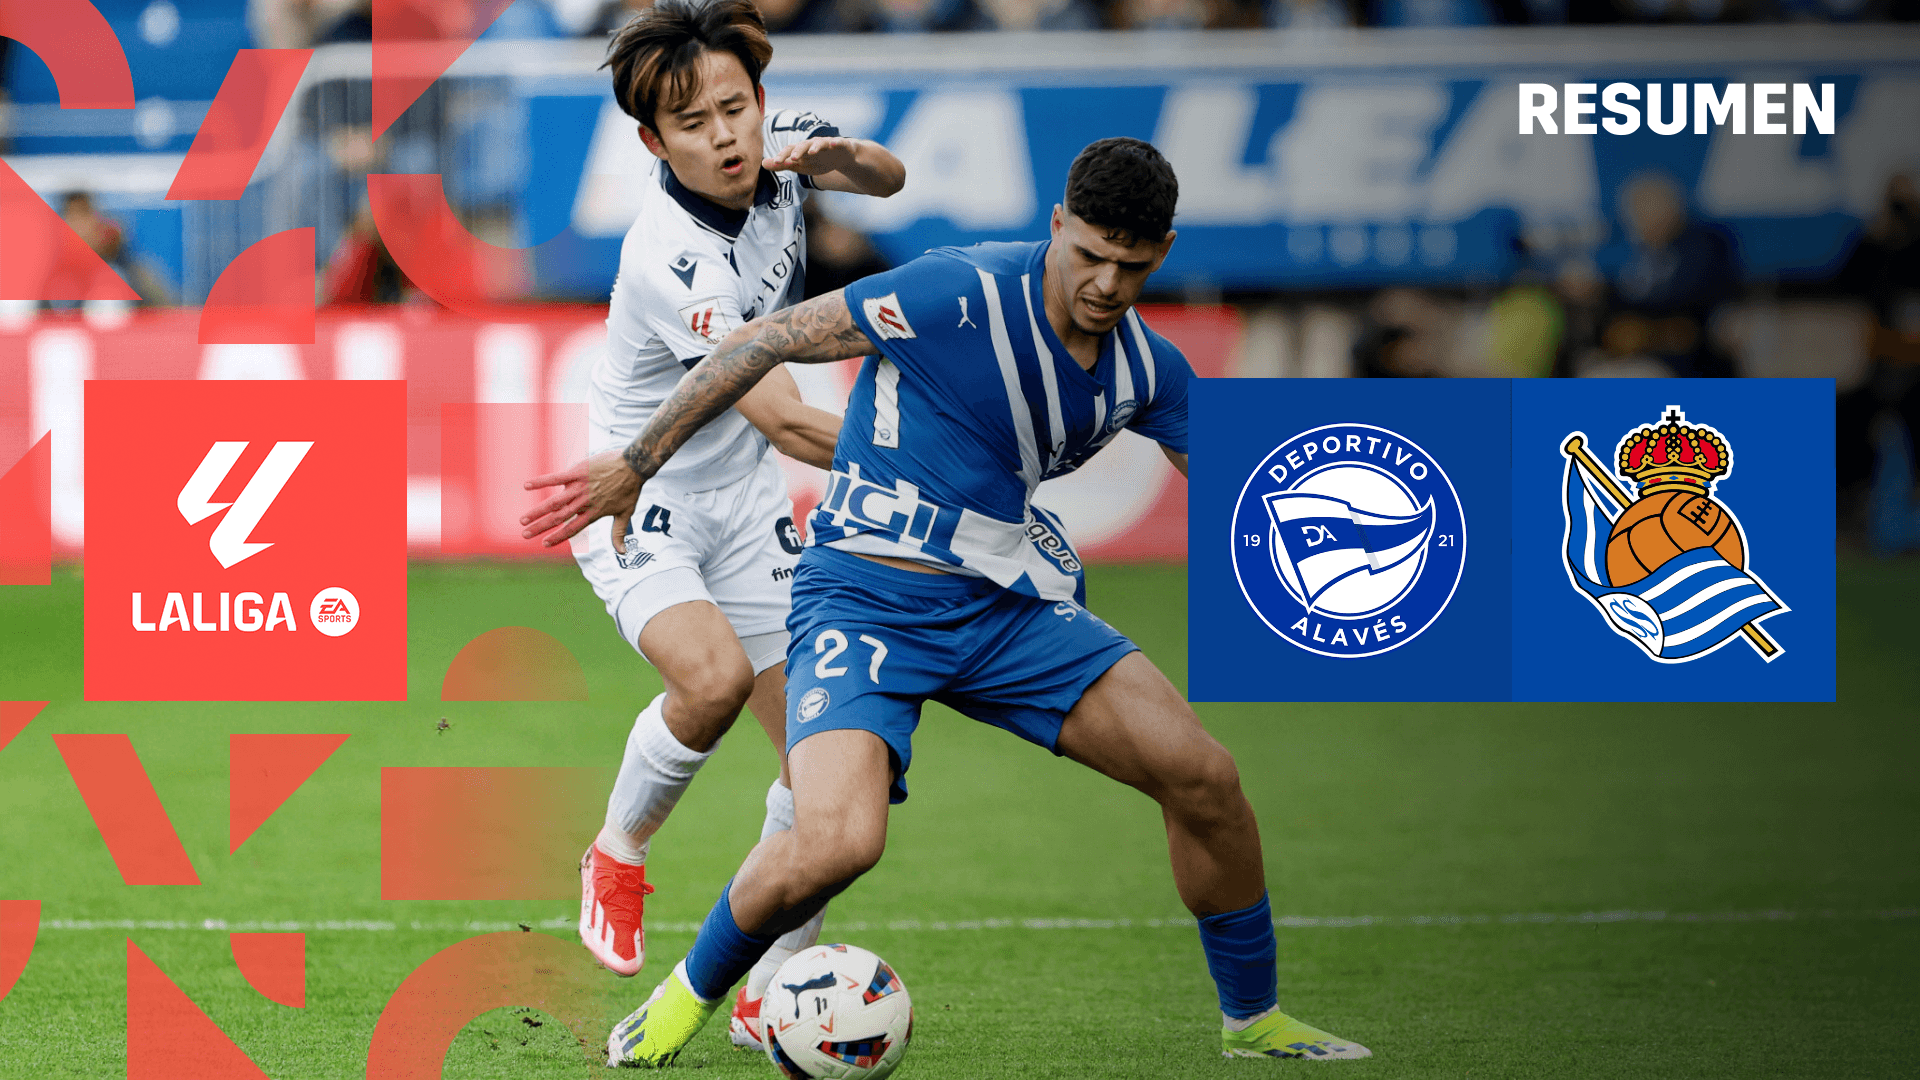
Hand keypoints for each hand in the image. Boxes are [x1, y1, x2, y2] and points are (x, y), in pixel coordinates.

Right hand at [521, 450, 642, 548]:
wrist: (634, 465)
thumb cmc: (630, 489)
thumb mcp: (626, 513)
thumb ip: (619, 533)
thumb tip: (622, 553)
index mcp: (594, 513)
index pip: (572, 528)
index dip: (558, 537)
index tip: (544, 544)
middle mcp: (584, 502)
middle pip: (558, 517)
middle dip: (541, 527)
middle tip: (524, 534)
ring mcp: (580, 487)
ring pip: (554, 501)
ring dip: (537, 511)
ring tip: (522, 519)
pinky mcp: (578, 472)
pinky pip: (556, 477)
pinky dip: (541, 482)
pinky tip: (526, 486)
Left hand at [763, 136, 859, 177]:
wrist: (840, 157)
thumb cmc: (817, 160)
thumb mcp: (799, 165)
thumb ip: (783, 164)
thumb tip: (763, 164)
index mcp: (802, 150)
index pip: (790, 151)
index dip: (783, 156)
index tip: (776, 163)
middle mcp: (813, 144)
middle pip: (803, 145)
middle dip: (798, 151)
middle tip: (792, 159)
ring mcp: (826, 143)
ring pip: (819, 143)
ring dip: (815, 147)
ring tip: (811, 152)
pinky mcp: (840, 144)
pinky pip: (838, 142)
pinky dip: (835, 142)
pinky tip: (833, 144)